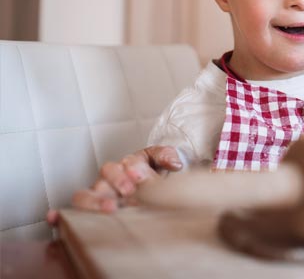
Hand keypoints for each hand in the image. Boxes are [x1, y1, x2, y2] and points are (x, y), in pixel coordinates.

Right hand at [47, 146, 182, 225]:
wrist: (158, 189)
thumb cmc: (157, 174)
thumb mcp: (164, 162)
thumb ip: (168, 157)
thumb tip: (174, 163)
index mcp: (130, 164)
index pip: (126, 163)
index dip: (131, 168)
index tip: (139, 175)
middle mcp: (112, 178)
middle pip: (105, 175)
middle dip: (116, 181)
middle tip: (130, 191)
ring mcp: (100, 195)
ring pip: (86, 194)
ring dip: (94, 201)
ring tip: (110, 208)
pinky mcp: (93, 211)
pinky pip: (72, 213)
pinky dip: (61, 215)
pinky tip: (55, 218)